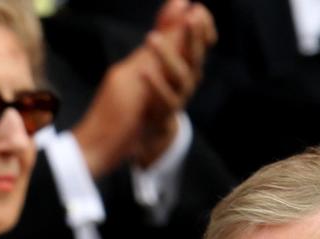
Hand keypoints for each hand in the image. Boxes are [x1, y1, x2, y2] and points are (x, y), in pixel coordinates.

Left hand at [72, 0, 216, 174]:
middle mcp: (181, 85)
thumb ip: (162, 34)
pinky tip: (144, 71)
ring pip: (183, 78)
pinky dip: (155, 85)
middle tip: (192, 16)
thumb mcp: (142, 60)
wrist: (116, 142)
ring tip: (151, 38)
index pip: (198, 45)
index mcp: (178, 68)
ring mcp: (173, 103)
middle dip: (195, 37)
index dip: (203, 29)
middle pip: (195, 58)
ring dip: (168, 57)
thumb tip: (179, 1)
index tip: (199, 11)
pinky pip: (164, 102)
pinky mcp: (160, 120)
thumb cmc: (128, 101)